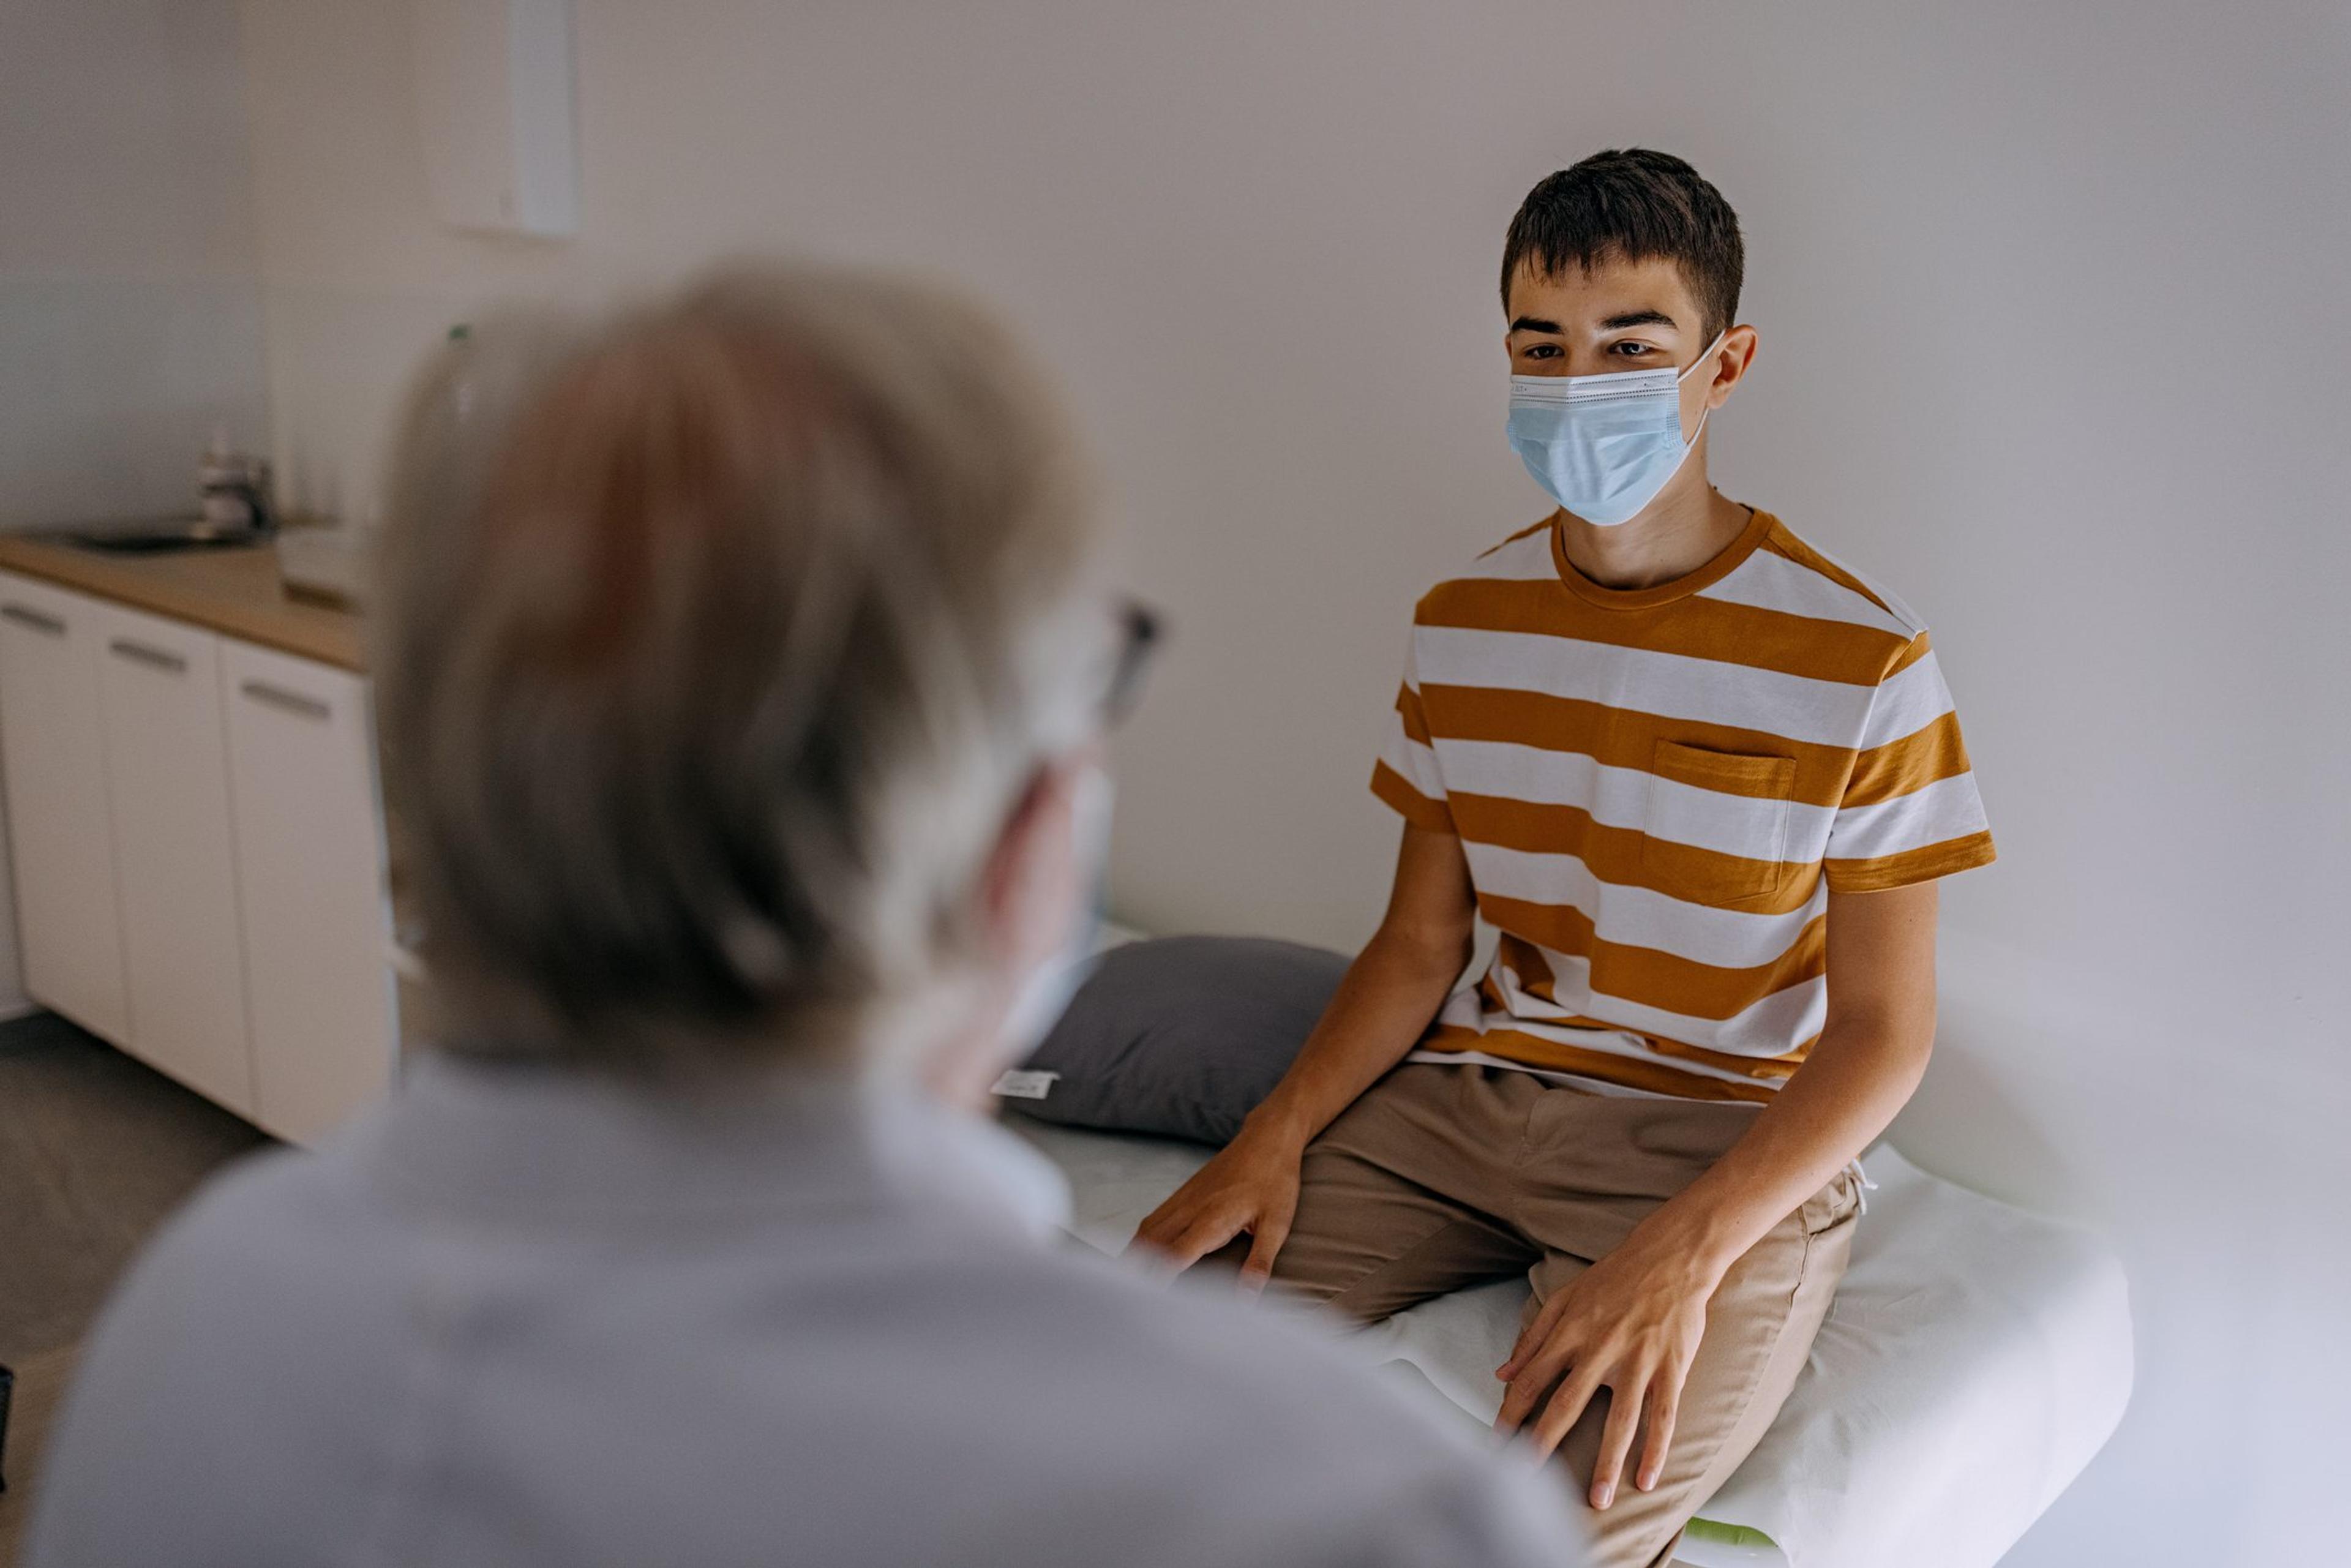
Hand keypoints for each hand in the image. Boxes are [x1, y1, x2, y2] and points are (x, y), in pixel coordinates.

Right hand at [1126, 1124, 1303, 1291]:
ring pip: (1146, 1233)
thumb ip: (1259, 1264)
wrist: (1267, 1137)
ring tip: (1124, 1286)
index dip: (1156, 1281)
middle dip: (1135, 1274)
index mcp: (1211, 1221)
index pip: (1173, 1257)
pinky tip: (1140, 1255)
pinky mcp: (1183, 1194)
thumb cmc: (1275, 1180)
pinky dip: (1141, 1241)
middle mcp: (1189, 1210)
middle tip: (1126, 1305)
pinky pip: (1153, 1221)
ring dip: (1133, 1258)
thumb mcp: (1277, 1225)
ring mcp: (1183, 1200)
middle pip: (1149, 1247)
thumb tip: (1247, 1301)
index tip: (1144, 1306)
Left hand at [1492, 1232, 1720, 1509]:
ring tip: (1596, 1500)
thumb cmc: (1614, 1278)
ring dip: (1606, 1462)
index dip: (1512, 1414)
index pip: (1533, 1380)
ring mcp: (1639, 1360)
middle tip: (1527, 1482)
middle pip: (1567, 1404)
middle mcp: (1600, 1348)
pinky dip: (1655, 1448)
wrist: (1671, 1256)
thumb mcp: (1565, 1297)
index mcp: (1570, 1332)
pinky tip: (1646, 1479)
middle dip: (1544, 1444)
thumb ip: (1532, 1337)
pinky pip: (1663, 1415)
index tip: (1497, 1445)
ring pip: (1620, 1419)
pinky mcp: (1672, 1367)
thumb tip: (1501, 1373)